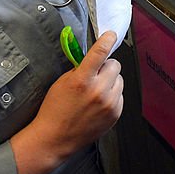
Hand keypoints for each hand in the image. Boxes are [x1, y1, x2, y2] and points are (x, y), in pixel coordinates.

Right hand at [10, 31, 123, 173]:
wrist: (55, 139)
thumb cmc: (55, 110)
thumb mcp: (62, 82)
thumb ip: (80, 68)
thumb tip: (95, 57)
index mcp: (82, 80)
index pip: (100, 52)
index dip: (107, 40)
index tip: (110, 35)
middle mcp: (98, 91)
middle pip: (115, 65)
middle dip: (106, 66)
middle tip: (96, 74)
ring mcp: (109, 104)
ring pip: (120, 80)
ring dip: (110, 81)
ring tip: (95, 91)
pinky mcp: (115, 114)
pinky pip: (120, 95)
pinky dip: (112, 95)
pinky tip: (98, 103)